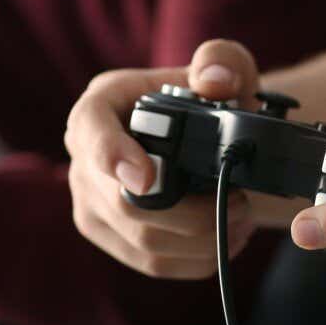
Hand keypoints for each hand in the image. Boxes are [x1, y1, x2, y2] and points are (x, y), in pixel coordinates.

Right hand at [63, 40, 267, 278]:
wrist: (203, 139)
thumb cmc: (207, 98)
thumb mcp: (223, 67)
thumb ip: (222, 60)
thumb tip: (214, 82)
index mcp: (101, 105)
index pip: (90, 129)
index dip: (111, 154)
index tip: (145, 177)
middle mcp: (83, 156)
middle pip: (123, 202)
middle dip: (190, 213)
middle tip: (241, 203)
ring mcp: (90, 202)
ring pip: (141, 241)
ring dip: (201, 241)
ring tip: (242, 220)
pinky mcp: (109, 236)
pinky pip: (150, 263)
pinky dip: (195, 260)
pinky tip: (226, 240)